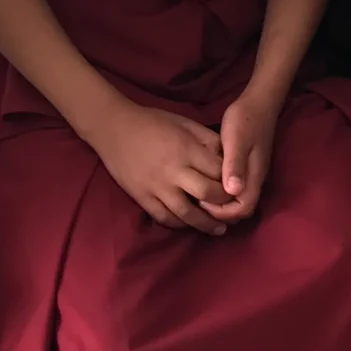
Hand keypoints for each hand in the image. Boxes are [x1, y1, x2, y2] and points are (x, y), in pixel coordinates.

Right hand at [87, 102, 229, 232]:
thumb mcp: (184, 122)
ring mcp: (156, 186)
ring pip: (187, 213)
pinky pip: (164, 217)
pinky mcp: (142, 197)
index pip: (218, 172)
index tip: (237, 188)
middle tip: (232, 209)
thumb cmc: (152, 121)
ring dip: (206, 224)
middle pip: (207, 194)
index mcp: (187, 149)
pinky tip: (189, 224)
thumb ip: (206, 138)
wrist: (113, 128)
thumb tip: (228, 156)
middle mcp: (174, 170)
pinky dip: (179, 224)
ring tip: (218, 229)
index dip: (231, 182)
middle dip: (223, 204)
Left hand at [200, 86, 282, 223]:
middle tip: (197, 199)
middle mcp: (254, 180)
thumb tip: (231, 191)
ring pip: (237, 200)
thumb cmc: (246, 120)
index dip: (222, 212)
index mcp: (254, 176)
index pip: (243, 209)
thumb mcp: (237, 140)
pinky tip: (205, 182)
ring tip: (198, 194)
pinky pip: (235, 189)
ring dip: (219, 203)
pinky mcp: (245, 168)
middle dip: (219, 212)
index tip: (202, 200)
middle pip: (240, 210)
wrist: (258, 103)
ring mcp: (251, 175)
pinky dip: (220, 192)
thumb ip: (235, 165)